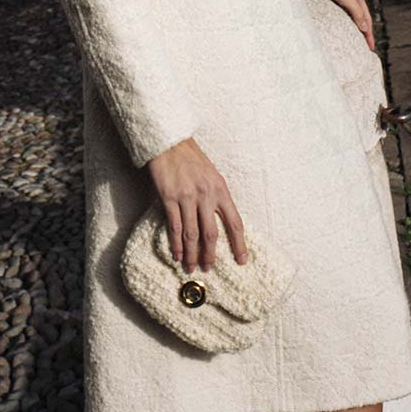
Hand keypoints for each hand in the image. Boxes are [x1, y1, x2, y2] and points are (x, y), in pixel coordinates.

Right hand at [145, 137, 248, 273]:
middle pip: (211, 234)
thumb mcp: (212, 175)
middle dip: (210, 255)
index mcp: (221, 190)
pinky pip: (174, 226)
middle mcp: (206, 195)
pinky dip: (176, 243)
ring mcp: (187, 197)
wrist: (169, 142)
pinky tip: (177, 253)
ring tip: (191, 267)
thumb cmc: (191, 158)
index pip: (235, 223)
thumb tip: (219, 221)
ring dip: (192, 254)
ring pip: (192, 234)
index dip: (239, 244)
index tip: (241, 260)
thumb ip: (216, 197)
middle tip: (208, 269)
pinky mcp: (169, 197)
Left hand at [316, 0, 374, 50]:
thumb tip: (365, 28)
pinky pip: (343, 11)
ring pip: (353, 14)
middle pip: (362, 17)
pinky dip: (347, 20)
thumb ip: (356, 11)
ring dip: (357, 26)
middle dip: (365, 32)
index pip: (366, 18)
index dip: (369, 34)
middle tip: (367, 47)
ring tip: (358, 39)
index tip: (370, 47)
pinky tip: (344, 25)